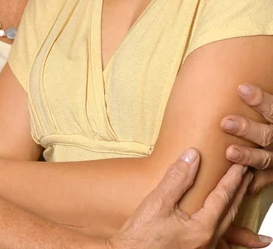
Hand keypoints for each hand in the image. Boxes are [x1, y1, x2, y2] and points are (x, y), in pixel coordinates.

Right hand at [107, 148, 268, 248]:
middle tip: (247, 174)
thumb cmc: (140, 237)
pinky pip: (219, 245)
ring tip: (253, 215)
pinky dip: (230, 241)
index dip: (233, 179)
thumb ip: (177, 178)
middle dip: (240, 192)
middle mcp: (208, 243)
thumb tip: (193, 155)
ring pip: (228, 231)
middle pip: (230, 212)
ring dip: (239, 217)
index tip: (241, 165)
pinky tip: (232, 243)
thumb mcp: (158, 202)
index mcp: (202, 228)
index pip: (223, 197)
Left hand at [222, 83, 272, 193]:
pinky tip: (234, 180)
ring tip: (229, 152)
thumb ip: (256, 100)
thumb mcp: (269, 113)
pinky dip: (249, 182)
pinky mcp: (271, 175)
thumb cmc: (268, 122)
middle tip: (225, 122)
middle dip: (246, 129)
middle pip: (266, 135)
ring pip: (264, 159)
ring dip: (246, 156)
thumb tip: (235, 83)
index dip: (259, 100)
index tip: (241, 88)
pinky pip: (261, 180)